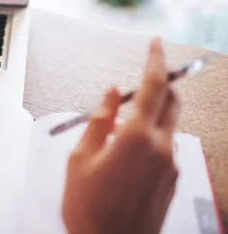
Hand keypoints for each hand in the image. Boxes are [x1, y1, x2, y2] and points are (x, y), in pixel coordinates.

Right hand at [62, 38, 179, 233]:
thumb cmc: (89, 209)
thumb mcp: (80, 158)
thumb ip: (98, 119)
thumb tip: (112, 93)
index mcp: (135, 138)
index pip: (153, 86)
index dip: (154, 61)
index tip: (154, 44)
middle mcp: (160, 148)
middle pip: (171, 101)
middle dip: (160, 83)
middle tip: (144, 76)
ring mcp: (170, 165)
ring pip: (168, 124)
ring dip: (151, 114)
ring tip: (119, 129)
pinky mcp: (172, 180)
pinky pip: (165, 146)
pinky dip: (151, 137)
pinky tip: (126, 153)